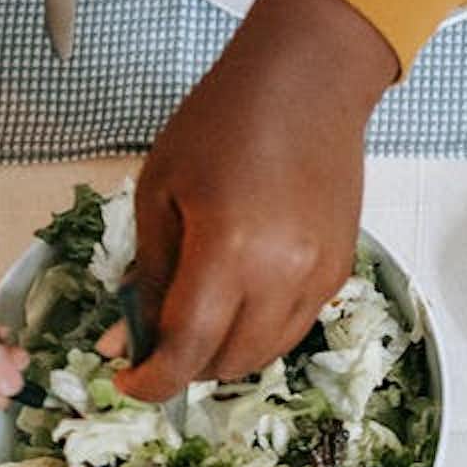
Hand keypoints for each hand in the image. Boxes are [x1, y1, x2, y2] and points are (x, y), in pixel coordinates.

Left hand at [115, 0, 398, 399]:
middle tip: (155, 343)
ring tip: (197, 322)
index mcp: (229, 251)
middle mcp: (283, 275)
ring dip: (224, 354)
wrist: (309, 84)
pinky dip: (259, 330)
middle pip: (228, 362)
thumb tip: (130, 338)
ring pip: (265, 354)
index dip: (152, 381)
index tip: (127, 382)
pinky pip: (294, 326)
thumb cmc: (223, 123)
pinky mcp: (339, 271)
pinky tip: (238, 297)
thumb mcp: (160, 192)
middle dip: (184, 367)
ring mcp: (318, 277)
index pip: (187, 350)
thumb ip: (148, 273)